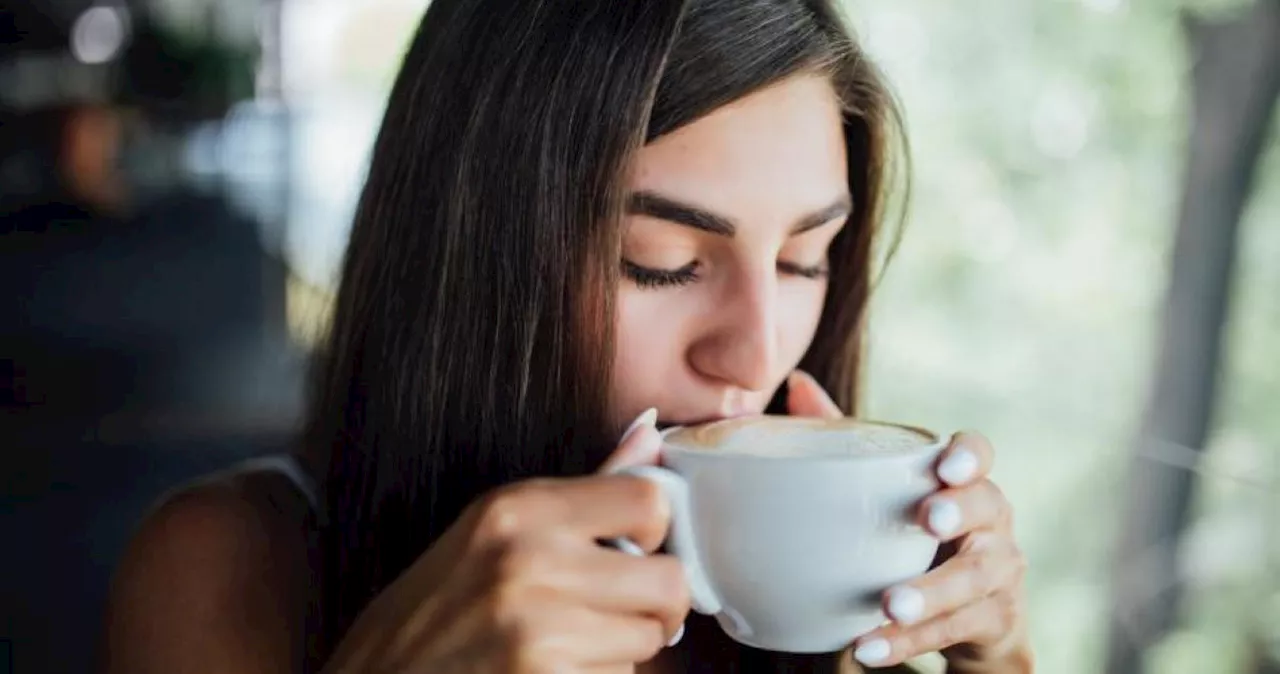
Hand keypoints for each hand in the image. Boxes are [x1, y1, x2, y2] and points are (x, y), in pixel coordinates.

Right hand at [322, 411, 689, 673]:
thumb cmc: (433, 609)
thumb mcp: (493, 530)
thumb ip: (581, 490)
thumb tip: (649, 433)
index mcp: (520, 508)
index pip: (648, 499)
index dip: (654, 532)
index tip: (635, 550)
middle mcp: (532, 559)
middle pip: (669, 581)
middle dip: (655, 604)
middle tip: (623, 612)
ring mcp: (539, 627)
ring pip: (648, 640)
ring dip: (623, 649)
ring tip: (571, 643)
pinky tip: (552, 671)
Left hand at [786, 371, 1031, 672]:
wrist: (970, 615)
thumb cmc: (917, 532)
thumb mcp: (886, 485)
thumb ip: (847, 434)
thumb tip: (796, 383)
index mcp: (967, 481)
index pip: (980, 453)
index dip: (969, 456)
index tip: (945, 465)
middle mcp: (994, 520)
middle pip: (989, 508)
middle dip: (959, 513)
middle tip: (926, 521)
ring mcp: (1000, 571)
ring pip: (973, 580)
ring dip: (929, 593)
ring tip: (887, 605)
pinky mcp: (993, 619)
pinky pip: (953, 630)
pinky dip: (909, 642)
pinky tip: (869, 647)